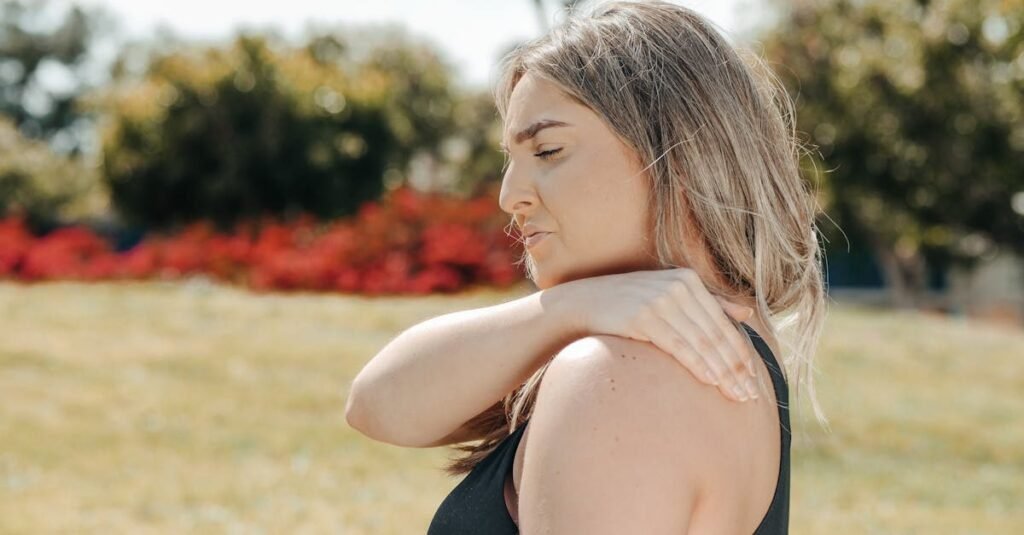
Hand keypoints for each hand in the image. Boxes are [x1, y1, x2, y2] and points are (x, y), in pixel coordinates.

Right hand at [563, 267, 760, 401]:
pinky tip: (710, 381)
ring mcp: (660, 300)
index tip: (754, 380)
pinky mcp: (643, 316)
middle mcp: (678, 287)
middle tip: (750, 395)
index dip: (741, 353)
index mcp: (689, 280)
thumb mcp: (669, 294)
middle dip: (736, 368)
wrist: (584, 302)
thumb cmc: (629, 302)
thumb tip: (747, 312)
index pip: (723, 323)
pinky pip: (678, 345)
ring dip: (722, 372)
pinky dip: (697, 364)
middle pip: (716, 335)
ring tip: (736, 395)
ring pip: (701, 342)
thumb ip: (709, 302)